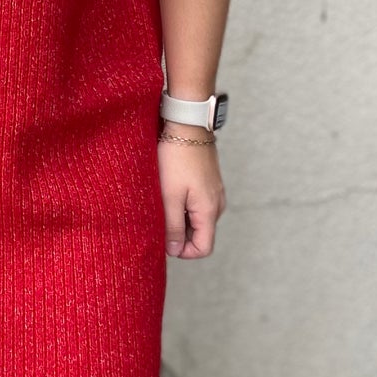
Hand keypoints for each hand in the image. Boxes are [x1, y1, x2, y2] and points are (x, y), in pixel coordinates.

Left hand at [159, 131, 223, 257]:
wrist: (187, 125)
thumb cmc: (176, 158)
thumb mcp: (169, 196)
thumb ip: (172, 226)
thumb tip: (175, 250)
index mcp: (209, 210)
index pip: (204, 248)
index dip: (184, 252)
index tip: (165, 240)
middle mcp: (217, 204)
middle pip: (201, 235)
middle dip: (180, 234)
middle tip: (159, 217)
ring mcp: (215, 193)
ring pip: (198, 220)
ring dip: (180, 218)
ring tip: (163, 201)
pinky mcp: (210, 183)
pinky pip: (198, 205)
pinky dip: (184, 205)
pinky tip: (170, 191)